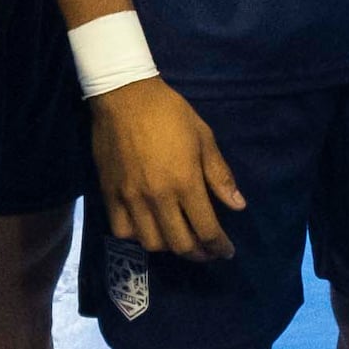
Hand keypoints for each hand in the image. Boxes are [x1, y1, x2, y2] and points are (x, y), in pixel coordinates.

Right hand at [92, 80, 246, 262]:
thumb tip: (238, 206)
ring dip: (169, 247)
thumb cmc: (169, 113)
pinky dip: (137, 236)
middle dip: (199, 253)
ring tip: (178, 238)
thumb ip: (219, 175)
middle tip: (207, 249)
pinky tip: (147, 227)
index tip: (226, 252)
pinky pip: (122, 231)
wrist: (124, 95)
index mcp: (185, 183)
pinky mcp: (110, 194)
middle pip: (180, 244)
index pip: (207, 230)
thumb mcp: (204, 137)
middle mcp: (159, 197)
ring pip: (151, 243)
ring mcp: (131, 198)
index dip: (220, 247)